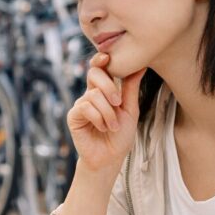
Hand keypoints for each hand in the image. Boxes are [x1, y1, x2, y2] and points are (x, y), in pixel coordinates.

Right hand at [66, 53, 145, 171]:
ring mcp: (80, 105)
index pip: (99, 68)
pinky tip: (103, 128)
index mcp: (103, 90)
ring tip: (113, 126)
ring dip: (108, 112)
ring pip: (94, 95)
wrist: (110, 158)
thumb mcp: (131, 109)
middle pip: (94, 74)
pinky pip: (86, 107)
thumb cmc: (120, 135)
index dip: (100, 59)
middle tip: (119, 103)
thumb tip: (141, 65)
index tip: (107, 57)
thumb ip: (131, 88)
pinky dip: (99, 118)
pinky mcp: (73, 116)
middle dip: (109, 87)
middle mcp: (90, 94)